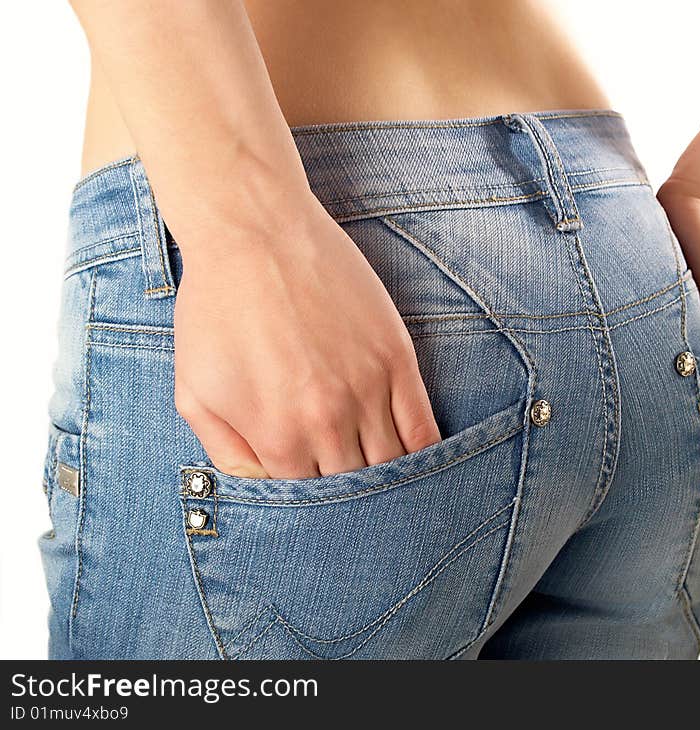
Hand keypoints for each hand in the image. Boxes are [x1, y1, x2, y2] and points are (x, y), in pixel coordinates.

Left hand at [173, 194, 440, 478]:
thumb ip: (226, 453)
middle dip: (351, 503)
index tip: (316, 506)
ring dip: (390, 484)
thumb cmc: (217, 310)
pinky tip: (417, 465)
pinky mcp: (396, 357)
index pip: (307, 501)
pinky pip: (422, 424)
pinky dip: (424, 454)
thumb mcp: (195, 390)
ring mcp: (368, 388)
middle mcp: (329, 420)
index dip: (311, 509)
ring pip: (394, 464)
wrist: (254, 233)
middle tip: (352, 506)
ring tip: (386, 494)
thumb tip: (260, 489)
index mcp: (277, 435)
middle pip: (354, 489)